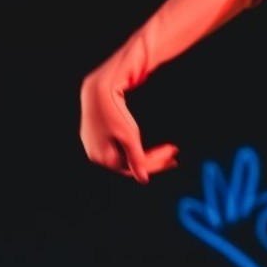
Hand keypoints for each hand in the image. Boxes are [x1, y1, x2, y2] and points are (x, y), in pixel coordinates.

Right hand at [79, 66, 178, 183]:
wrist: (95, 88)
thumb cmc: (112, 110)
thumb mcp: (128, 135)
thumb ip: (137, 159)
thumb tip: (143, 179)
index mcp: (103, 157)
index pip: (134, 168)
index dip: (155, 164)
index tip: (173, 157)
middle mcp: (96, 154)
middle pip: (129, 162)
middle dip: (153, 159)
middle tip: (172, 153)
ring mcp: (93, 143)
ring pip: (124, 154)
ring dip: (143, 152)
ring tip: (163, 149)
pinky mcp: (94, 133)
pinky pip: (117, 145)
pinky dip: (132, 145)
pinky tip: (141, 142)